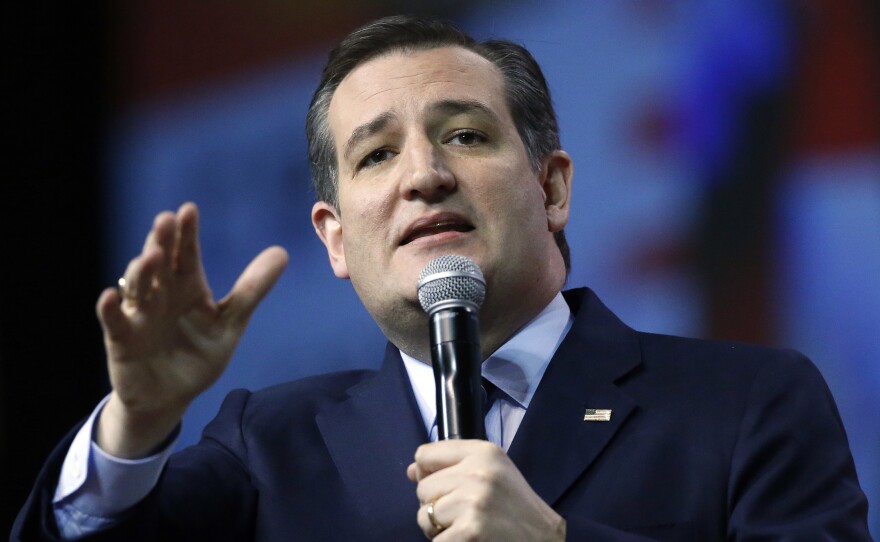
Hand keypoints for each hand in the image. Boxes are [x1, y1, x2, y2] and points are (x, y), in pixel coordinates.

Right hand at [95, 202, 287, 457]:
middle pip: (160, 263)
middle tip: (166, 219)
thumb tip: (282, 252)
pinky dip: (110, 309)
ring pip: (138, 287)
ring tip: (152, 256)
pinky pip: (113, 322)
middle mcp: (161, 295)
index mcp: (187, 287)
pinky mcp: (122, 340)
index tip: (189, 209)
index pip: (186, 254)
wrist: (171, 397)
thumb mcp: (230, 322)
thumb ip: (252, 290)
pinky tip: (109, 296)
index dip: (187, 233)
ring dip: (142, 271)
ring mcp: (139, 315)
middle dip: (162, 241)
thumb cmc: (198, 355)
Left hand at [407, 440, 565, 540]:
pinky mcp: (469, 532)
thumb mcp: (492, 472)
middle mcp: (478, 473)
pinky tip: (469, 540)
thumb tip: (412, 471)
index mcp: (483, 452)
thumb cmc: (514, 507)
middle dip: (437, 505)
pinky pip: (435, 540)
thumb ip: (451, 466)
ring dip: (439, 529)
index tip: (445, 486)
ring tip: (468, 527)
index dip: (428, 474)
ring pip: (424, 516)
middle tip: (465, 513)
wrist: (543, 539)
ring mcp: (473, 503)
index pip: (425, 454)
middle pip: (423, 488)